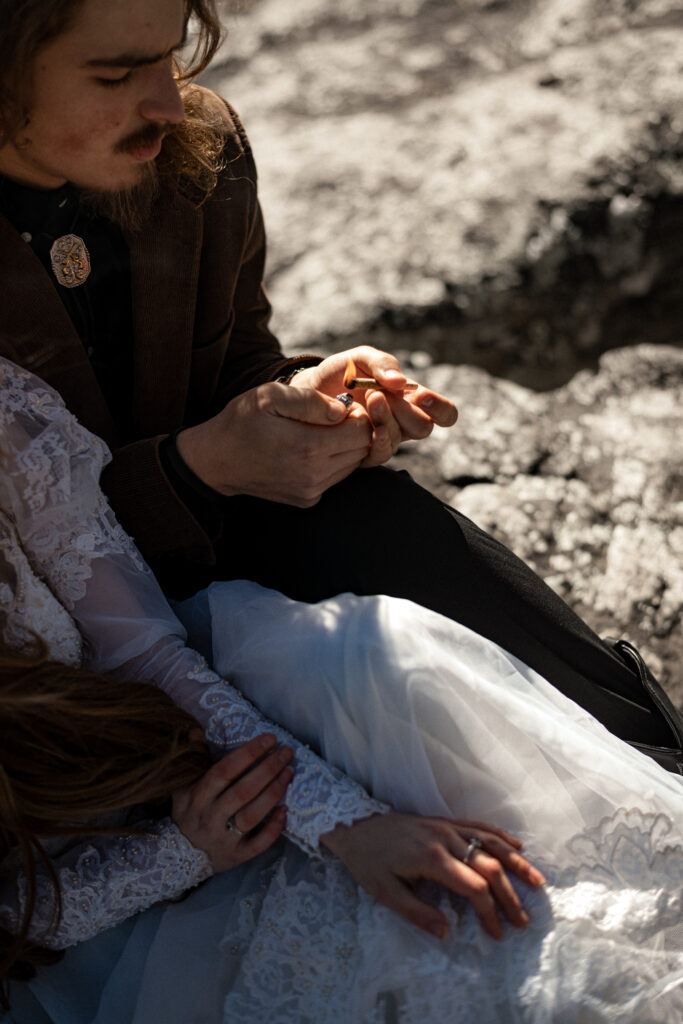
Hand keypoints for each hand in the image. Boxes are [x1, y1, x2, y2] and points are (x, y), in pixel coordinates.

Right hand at [172, 733, 293, 871]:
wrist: (177, 857)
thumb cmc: (187, 813)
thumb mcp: (182, 785)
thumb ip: (193, 757)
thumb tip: (196, 730)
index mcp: (198, 795)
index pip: (226, 770)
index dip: (249, 753)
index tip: (269, 738)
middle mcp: (211, 816)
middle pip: (244, 790)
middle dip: (268, 769)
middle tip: (287, 752)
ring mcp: (224, 838)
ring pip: (252, 814)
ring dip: (274, 792)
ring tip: (290, 772)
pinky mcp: (236, 856)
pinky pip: (258, 844)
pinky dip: (273, 828)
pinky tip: (285, 811)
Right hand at [176, 382, 370, 505]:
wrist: (217, 461)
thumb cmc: (242, 422)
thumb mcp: (270, 396)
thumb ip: (310, 400)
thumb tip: (342, 410)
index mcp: (308, 448)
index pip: (362, 431)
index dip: (358, 414)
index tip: (339, 406)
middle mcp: (314, 475)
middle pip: (361, 449)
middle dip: (354, 430)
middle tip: (332, 416)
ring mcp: (311, 491)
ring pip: (351, 465)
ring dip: (344, 447)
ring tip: (320, 431)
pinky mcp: (307, 500)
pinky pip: (336, 478)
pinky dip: (331, 462)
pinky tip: (309, 449)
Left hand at [290, 346, 457, 466]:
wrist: (307, 392)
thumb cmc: (340, 373)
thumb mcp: (360, 358)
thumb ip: (382, 363)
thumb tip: (401, 382)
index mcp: (411, 400)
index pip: (444, 414)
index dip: (440, 408)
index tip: (420, 396)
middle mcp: (402, 423)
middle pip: (424, 428)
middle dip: (406, 412)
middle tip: (383, 394)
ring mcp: (385, 439)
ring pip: (401, 440)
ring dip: (387, 420)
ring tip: (370, 399)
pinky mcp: (366, 454)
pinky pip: (381, 455)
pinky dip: (376, 439)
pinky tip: (364, 424)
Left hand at [320, 813, 544, 940]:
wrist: (355, 823)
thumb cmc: (369, 861)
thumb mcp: (385, 892)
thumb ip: (417, 913)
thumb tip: (447, 933)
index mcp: (431, 858)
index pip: (473, 887)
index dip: (489, 912)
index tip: (496, 934)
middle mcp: (445, 838)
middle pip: (488, 866)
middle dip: (509, 895)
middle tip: (523, 921)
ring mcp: (447, 826)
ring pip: (490, 842)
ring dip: (516, 862)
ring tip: (537, 881)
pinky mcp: (445, 821)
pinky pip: (479, 825)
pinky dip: (500, 835)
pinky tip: (517, 846)